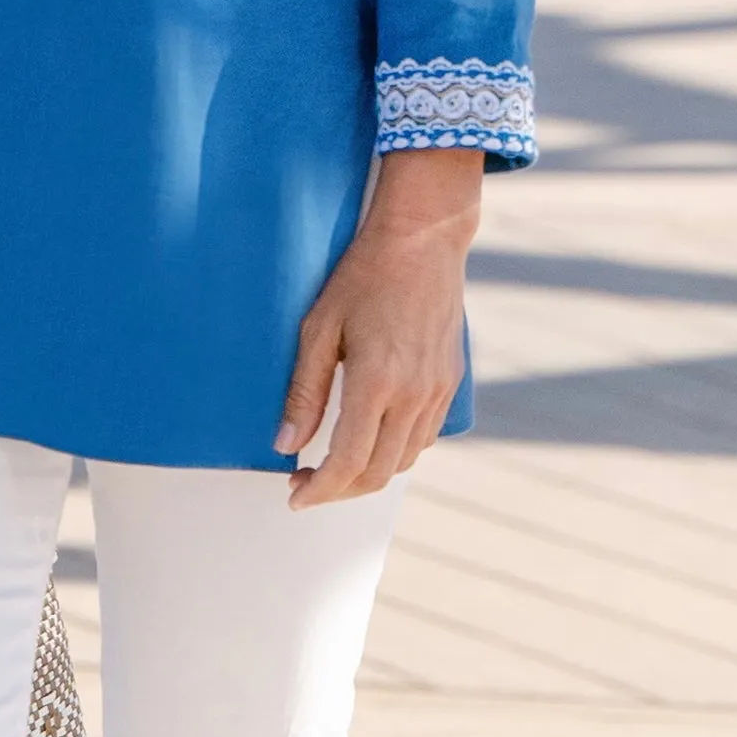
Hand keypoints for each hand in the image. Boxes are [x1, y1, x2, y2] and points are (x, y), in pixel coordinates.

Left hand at [276, 147, 482, 505]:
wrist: (423, 240)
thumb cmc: (363, 275)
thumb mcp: (318, 328)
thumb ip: (304, 391)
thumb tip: (285, 445)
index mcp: (377, 382)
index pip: (348, 463)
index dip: (319, 490)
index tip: (295, 497)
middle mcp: (414, 395)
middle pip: (377, 474)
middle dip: (338, 491)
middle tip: (306, 484)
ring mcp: (438, 391)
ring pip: (403, 462)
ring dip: (367, 474)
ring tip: (333, 464)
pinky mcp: (451, 383)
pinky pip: (423, 438)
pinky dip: (394, 452)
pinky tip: (369, 437)